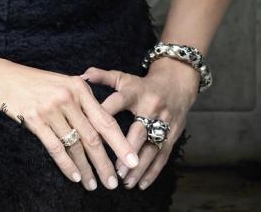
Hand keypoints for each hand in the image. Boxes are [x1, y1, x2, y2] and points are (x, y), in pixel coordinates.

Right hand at [0, 57, 140, 191]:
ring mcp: (51, 109)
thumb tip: (104, 121)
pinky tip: (75, 177)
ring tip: (94, 185)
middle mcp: (68, 98)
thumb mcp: (64, 82)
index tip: (132, 160)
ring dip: (86, 168)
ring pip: (75, 146)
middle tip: (115, 182)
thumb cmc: (36, 82)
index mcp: (80, 87)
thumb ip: (84, 98)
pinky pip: (55, 148)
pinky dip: (66, 165)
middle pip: (93, 137)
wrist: (3, 78)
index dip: (120, 143)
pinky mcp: (35, 120)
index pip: (105, 120)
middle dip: (106, 162)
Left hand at [82, 59, 199, 189]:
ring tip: (124, 181)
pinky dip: (153, 171)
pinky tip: (141, 184)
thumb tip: (82, 74)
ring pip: (152, 147)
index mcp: (135, 92)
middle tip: (113, 169)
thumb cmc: (143, 85)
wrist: (177, 83)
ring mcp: (164, 122)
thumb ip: (103, 77)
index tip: (90, 131)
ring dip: (139, 167)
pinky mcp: (173, 134)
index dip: (104, 115)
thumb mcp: (124, 78)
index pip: (117, 103)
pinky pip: (163, 155)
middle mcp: (150, 107)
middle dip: (127, 150)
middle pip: (139, 131)